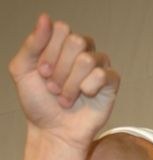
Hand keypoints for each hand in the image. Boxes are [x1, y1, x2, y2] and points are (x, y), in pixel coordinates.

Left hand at [8, 13, 119, 148]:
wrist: (53, 131)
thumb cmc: (39, 103)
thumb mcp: (22, 70)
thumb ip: (32, 44)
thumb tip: (45, 18)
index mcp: (62, 45)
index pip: (61, 29)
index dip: (49, 52)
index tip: (42, 72)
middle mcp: (82, 52)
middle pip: (76, 42)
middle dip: (60, 68)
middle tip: (53, 86)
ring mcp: (98, 67)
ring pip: (88, 60)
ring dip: (70, 83)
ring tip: (65, 97)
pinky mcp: (110, 83)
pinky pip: (102, 75)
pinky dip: (87, 89)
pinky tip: (84, 97)